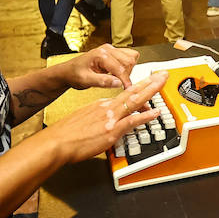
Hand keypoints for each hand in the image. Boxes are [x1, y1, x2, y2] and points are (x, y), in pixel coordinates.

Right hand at [46, 73, 167, 164]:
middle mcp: (106, 108)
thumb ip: (96, 119)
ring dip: (151, 90)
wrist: (56, 142)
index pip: (123, 95)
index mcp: (100, 105)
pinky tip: (155, 112)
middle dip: (149, 82)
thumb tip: (103, 124)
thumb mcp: (82, 119)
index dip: (138, 89)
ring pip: (135, 100)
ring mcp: (110, 118)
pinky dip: (145, 116)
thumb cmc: (65, 134)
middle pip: (132, 92)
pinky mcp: (111, 130)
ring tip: (162, 82)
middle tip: (162, 74)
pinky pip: (132, 121)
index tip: (147, 84)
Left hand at [63, 44, 140, 88]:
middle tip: (120, 84)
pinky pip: (128, 56)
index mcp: (100, 54)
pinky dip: (128, 66)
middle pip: (129, 60)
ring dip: (128, 70)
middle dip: (127, 74)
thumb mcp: (85, 80)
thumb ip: (102, 81)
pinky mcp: (113, 53)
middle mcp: (107, 49)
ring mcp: (111, 50)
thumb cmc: (73, 74)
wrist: (68, 71)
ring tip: (117, 78)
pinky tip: (118, 73)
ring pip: (131, 57)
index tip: (127, 89)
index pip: (120, 67)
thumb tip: (118, 83)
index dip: (125, 80)